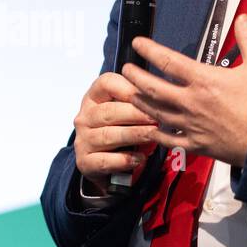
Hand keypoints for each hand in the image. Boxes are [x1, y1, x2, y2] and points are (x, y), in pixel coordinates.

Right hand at [73, 72, 159, 194]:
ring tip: (153, 135)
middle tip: (157, 118)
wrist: (102, 162)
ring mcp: (83, 140)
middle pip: (108, 111)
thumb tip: (164, 97)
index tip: (148, 94)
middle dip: (135, 114)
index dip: (127, 88)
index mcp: (94, 97)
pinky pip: (104, 160)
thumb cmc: (119, 129)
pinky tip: (140, 158)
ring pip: (108, 136)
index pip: (106, 84)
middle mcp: (85, 117)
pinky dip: (124, 160)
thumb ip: (138, 101)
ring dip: (133, 135)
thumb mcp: (125, 110)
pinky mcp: (85, 162)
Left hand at [122, 13, 246, 166]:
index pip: (168, 61)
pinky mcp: (196, 144)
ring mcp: (191, 125)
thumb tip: (243, 19)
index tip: (138, 43)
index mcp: (204, 80)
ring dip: (139, 101)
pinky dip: (155, 134)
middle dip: (135, 76)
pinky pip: (168, 139)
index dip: (149, 50)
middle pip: (153, 87)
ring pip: (155, 112)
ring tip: (129, 93)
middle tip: (126, 69)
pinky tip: (148, 129)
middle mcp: (192, 102)